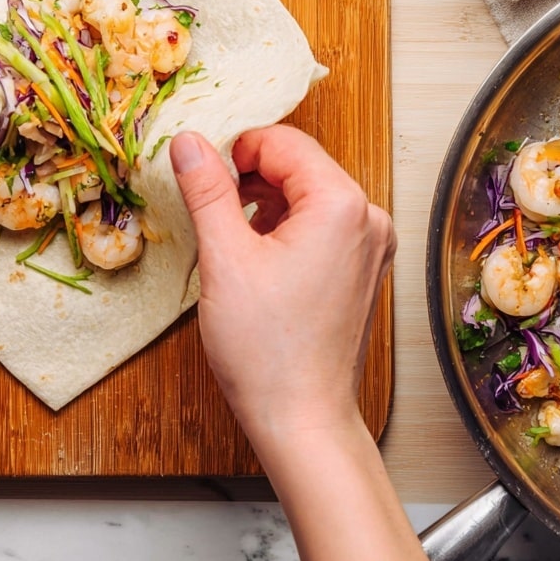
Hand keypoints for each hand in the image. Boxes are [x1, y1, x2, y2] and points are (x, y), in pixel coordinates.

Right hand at [169, 126, 395, 452]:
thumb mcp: (225, 258)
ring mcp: (372, 245)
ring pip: (309, 194)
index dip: (236, 151)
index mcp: (341, 204)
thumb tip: (188, 142)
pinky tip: (259, 259)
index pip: (284, 142)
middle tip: (212, 210)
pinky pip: (323, 224)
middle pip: (300, 165)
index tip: (203, 176)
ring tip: (233, 239)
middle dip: (251, 178)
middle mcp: (369, 217)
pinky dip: (288, 228)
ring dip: (268, 203)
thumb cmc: (267, 351)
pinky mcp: (365, 268)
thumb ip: (207, 189)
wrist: (302, 419)